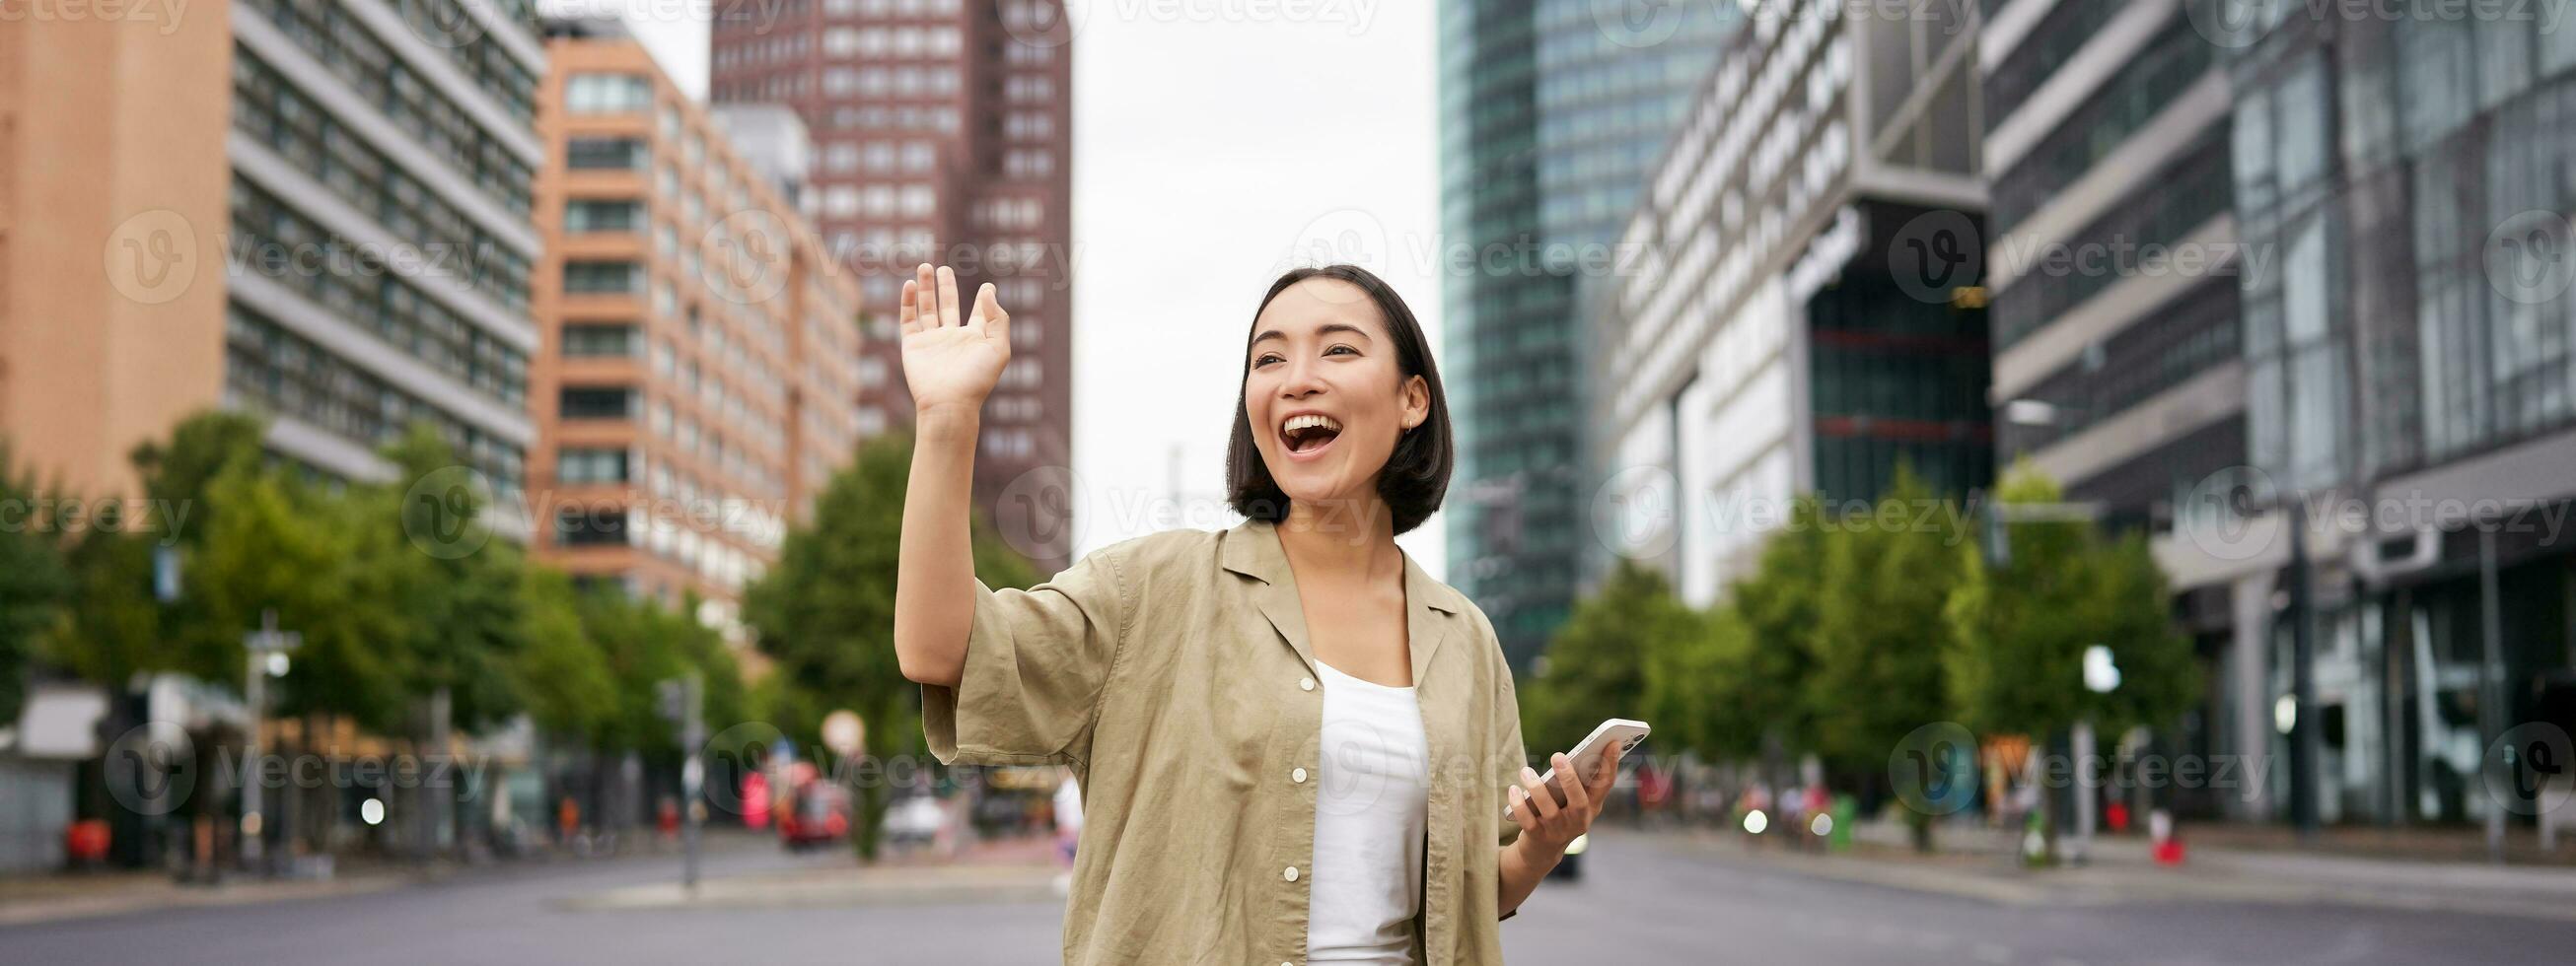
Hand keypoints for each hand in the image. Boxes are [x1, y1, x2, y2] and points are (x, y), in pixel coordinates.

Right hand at [898, 263, 1010, 416]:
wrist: (949, 402)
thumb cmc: (977, 379)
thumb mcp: (998, 348)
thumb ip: (997, 319)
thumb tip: (988, 292)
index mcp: (975, 339)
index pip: (979, 314)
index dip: (984, 300)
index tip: (988, 286)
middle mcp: (953, 338)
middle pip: (948, 305)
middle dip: (946, 287)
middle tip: (945, 268)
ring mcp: (932, 341)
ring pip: (927, 308)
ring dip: (925, 288)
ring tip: (925, 266)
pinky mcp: (913, 346)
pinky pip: (909, 320)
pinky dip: (908, 302)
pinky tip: (909, 285)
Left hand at [1507, 743, 1620, 861]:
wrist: (1542, 851)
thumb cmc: (1560, 814)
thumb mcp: (1573, 801)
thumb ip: (1576, 781)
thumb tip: (1568, 755)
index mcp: (1592, 806)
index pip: (1606, 784)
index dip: (1611, 763)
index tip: (1613, 741)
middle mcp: (1579, 821)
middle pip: (1578, 800)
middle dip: (1569, 778)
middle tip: (1557, 755)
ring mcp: (1559, 831)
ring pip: (1549, 810)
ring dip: (1537, 788)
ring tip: (1526, 771)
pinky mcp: (1538, 837)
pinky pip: (1527, 820)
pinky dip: (1519, 804)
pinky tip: (1513, 789)